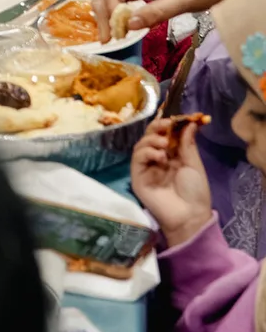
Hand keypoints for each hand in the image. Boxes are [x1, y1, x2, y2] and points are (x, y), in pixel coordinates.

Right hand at [130, 117, 211, 249]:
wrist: (189, 215)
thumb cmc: (195, 191)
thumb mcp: (194, 164)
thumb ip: (187, 143)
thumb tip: (190, 122)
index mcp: (172, 155)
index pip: (165, 134)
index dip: (170, 124)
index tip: (179, 117)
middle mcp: (157, 158)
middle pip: (150, 136)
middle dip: (157, 127)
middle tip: (167, 125)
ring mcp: (146, 166)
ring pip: (141, 144)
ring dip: (152, 140)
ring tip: (164, 145)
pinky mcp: (137, 175)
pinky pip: (137, 157)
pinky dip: (147, 152)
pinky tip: (159, 157)